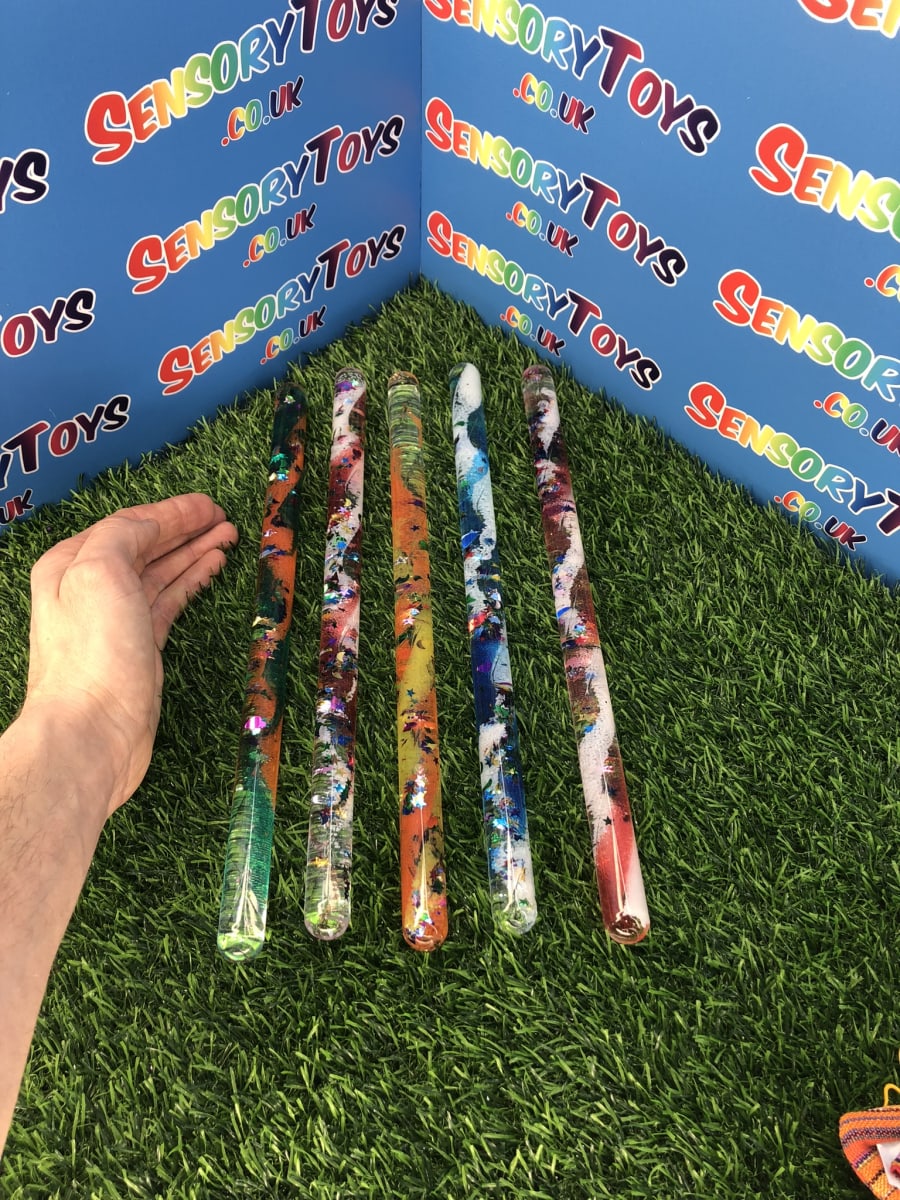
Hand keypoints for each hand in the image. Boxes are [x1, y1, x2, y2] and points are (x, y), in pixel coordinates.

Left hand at [22, 493, 237, 814]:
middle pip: (146, 546)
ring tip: (228, 538)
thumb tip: (156, 524)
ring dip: (194, 552)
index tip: (210, 504)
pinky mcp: (139, 648)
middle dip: (186, 529)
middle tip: (226, 519)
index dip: (172, 511)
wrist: (92, 731)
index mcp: (71, 563)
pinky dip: (191, 581)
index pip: (130, 523)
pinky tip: (211, 569)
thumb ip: (124, 534)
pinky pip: (169, 601)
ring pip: (161, 573)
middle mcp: (89, 588)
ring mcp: (116, 620)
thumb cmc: (92, 653)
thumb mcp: (99, 571)